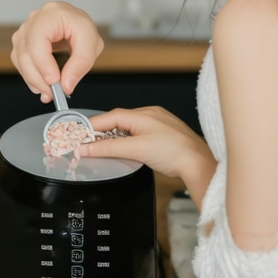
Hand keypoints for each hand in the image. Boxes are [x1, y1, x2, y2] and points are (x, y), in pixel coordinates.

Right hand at [11, 1, 103, 102]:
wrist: (76, 25)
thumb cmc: (83, 29)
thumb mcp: (92, 44)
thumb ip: (80, 65)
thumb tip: (65, 86)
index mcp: (51, 14)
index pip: (37, 41)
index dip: (43, 64)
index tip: (55, 82)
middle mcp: (34, 19)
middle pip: (26, 53)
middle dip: (39, 78)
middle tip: (54, 93)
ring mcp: (25, 30)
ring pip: (20, 60)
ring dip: (33, 80)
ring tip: (49, 92)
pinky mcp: (21, 41)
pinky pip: (20, 62)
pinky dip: (30, 76)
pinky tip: (42, 85)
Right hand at [79, 107, 214, 183]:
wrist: (198, 163)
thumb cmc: (174, 153)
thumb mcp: (136, 150)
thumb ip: (109, 148)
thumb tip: (87, 147)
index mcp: (142, 114)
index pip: (110, 117)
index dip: (93, 126)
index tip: (80, 135)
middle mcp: (150, 115)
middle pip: (118, 120)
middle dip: (103, 131)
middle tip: (89, 143)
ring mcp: (158, 123)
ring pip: (129, 127)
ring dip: (116, 136)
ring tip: (105, 147)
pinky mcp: (163, 133)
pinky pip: (139, 132)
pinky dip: (128, 139)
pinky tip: (127, 148)